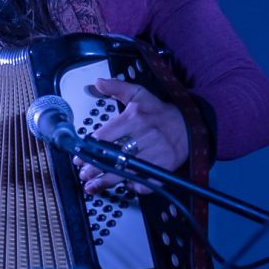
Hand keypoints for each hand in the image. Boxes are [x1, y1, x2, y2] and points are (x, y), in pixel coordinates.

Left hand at [73, 78, 188, 194]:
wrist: (189, 125)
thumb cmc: (159, 111)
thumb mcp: (139, 94)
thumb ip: (117, 87)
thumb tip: (97, 82)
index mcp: (135, 118)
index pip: (106, 135)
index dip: (90, 148)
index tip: (79, 156)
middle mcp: (146, 136)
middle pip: (115, 157)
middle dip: (96, 168)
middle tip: (84, 174)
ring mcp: (156, 154)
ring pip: (127, 172)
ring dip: (107, 181)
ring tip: (93, 186)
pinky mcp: (165, 168)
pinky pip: (147, 182)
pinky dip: (134, 186)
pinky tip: (124, 184)